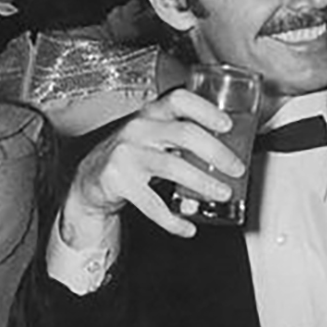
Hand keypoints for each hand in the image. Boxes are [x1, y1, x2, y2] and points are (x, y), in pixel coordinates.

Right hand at [64, 89, 246, 243]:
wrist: (90, 178)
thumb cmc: (133, 154)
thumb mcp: (155, 137)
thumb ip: (185, 139)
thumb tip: (229, 156)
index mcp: (152, 113)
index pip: (180, 100)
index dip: (206, 110)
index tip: (227, 124)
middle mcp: (138, 129)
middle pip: (185, 134)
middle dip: (217, 153)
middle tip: (236, 168)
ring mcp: (126, 154)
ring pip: (173, 166)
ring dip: (203, 183)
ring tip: (222, 193)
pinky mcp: (117, 180)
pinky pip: (152, 204)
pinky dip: (173, 219)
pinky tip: (187, 227)